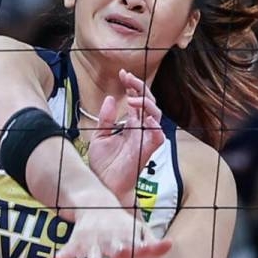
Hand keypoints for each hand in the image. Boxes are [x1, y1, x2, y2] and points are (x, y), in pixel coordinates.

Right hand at [54, 206, 171, 257]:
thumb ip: (154, 244)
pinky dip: (63, 255)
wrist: (96, 204)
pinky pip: (68, 251)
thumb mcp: (139, 230)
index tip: (151, 248)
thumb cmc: (122, 225)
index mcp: (127, 238)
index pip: (140, 245)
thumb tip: (170, 244)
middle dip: (119, 250)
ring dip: (93, 257)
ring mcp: (93, 241)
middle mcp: (111, 239)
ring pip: (93, 251)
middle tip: (121, 253)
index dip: (146, 247)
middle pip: (116, 247)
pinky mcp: (77, 242)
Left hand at [87, 70, 166, 202]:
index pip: (137, 101)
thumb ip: (106, 118)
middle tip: (128, 78)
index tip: (122, 74)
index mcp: (131, 125)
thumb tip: (112, 98)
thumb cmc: (102, 164)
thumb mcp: (99, 135)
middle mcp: (140, 130)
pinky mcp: (147, 150)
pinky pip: (158, 135)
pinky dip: (154, 124)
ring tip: (133, 98)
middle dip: (140, 88)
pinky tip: (143, 116)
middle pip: (148, 103)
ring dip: (146, 103)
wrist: (102, 183)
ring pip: (156, 115)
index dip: (132, 86)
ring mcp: (145, 139)